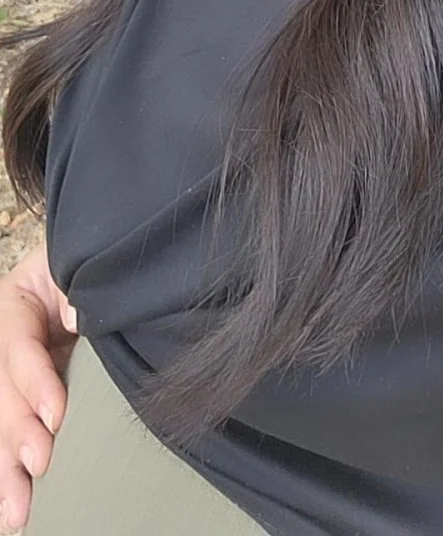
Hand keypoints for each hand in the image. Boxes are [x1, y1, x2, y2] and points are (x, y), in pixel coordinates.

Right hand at [0, 237, 77, 533]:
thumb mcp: (81, 271)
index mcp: (15, 302)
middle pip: (2, 391)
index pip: (16, 343)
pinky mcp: (23, 400)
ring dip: (5, 467)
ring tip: (16, 509)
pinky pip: (11, 431)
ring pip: (2, 420)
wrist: (97, 271)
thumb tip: (75, 318)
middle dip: (16, 434)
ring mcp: (11, 374)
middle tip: (37, 467)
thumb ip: (79, 294)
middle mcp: (5, 342)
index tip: (55, 415)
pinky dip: (8, 469)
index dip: (33, 381)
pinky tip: (10, 504)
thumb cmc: (91, 268)